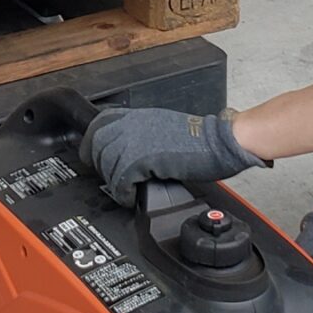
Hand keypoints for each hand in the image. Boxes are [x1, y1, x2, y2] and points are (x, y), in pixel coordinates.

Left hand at [80, 106, 259, 208]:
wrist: (219, 141)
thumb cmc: (200, 138)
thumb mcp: (164, 127)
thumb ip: (143, 134)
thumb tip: (129, 151)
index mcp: (138, 116)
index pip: (99, 123)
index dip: (92, 143)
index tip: (93, 156)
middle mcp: (133, 125)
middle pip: (98, 145)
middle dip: (100, 165)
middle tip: (111, 179)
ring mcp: (137, 140)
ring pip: (107, 163)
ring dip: (113, 181)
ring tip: (124, 190)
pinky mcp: (144, 159)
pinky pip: (121, 179)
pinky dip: (123, 191)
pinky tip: (130, 196)